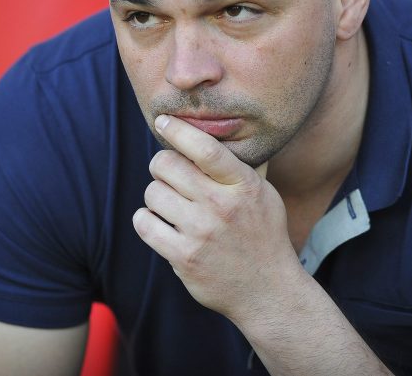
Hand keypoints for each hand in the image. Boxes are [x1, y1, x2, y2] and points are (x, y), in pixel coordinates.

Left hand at [132, 114, 303, 321]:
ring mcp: (201, 233)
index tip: (164, 121)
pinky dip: (146, 220)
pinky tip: (158, 223)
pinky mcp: (184, 257)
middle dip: (162, 166)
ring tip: (170, 205)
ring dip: (156, 196)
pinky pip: (144, 224)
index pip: (204, 148)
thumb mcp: (264, 194)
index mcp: (243, 185)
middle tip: (169, 175)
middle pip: (166, 165)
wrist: (268, 290)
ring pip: (152, 193)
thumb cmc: (263, 235)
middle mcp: (221, 206)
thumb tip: (216, 132)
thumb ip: (239, 167)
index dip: (178, 129)